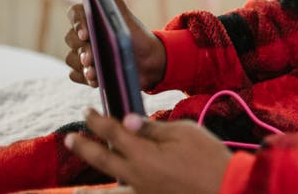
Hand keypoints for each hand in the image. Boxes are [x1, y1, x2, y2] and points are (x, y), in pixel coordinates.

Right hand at [65, 0, 166, 90]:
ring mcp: (81, 54)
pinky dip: (84, 77)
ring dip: (82, 66)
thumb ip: (112, 0)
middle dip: (81, 48)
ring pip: (71, 58)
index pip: (75, 13)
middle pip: (71, 38)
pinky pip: (75, 74)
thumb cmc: (136, 36)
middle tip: (90, 57)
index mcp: (91, 17)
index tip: (86, 32)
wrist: (148, 63)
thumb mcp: (126, 16)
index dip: (78, 22)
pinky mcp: (84, 71)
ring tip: (95, 73)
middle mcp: (83, 35)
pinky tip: (95, 80)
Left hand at [66, 108, 230, 193]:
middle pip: (102, 160)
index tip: (87, 111)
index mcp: (143, 154)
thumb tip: (125, 120)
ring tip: (77, 192)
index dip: (97, 120)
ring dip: (90, 192)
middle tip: (70, 139)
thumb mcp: (184, 132)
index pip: (113, 133)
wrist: (226, 187)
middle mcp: (136, 176)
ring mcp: (143, 192)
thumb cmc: (208, 156)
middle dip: (84, 148)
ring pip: (109, 193)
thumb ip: (152, 129)